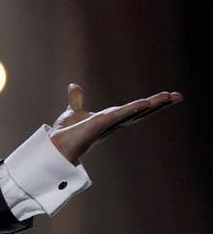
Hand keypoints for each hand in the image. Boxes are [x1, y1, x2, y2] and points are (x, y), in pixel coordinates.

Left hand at [48, 83, 182, 164]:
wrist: (55, 146)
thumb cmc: (65, 134)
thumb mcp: (74, 112)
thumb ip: (76, 100)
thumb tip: (74, 86)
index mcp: (111, 119)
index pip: (135, 109)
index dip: (150, 104)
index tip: (167, 96)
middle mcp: (113, 122)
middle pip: (141, 111)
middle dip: (159, 104)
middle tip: (178, 96)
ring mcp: (109, 123)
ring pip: (135, 112)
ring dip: (153, 104)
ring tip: (170, 96)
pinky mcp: (101, 123)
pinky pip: (121, 114)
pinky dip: (134, 108)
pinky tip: (147, 102)